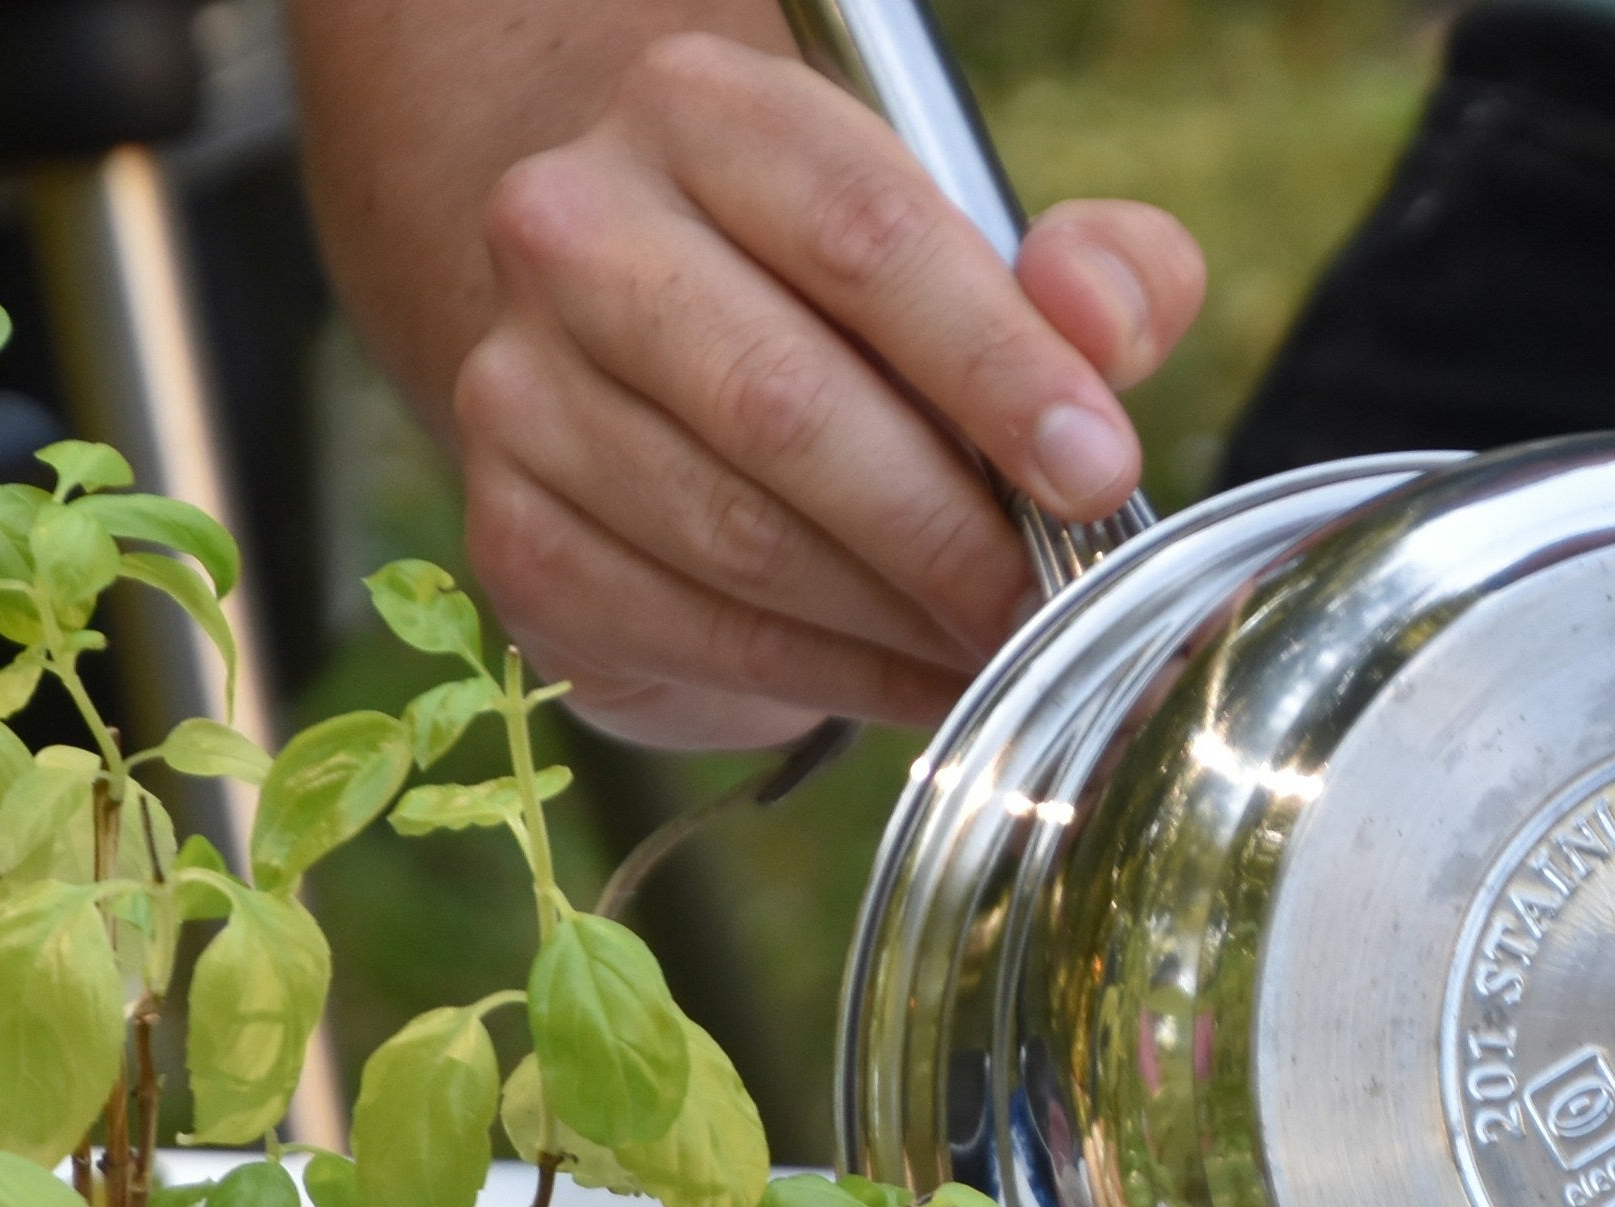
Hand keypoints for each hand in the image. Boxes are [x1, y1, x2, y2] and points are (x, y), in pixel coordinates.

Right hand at [449, 33, 1205, 747]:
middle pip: (784, 405)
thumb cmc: (857, 304)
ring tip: (1002, 647)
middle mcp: (574, 229)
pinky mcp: (515, 532)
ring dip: (897, 620)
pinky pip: (698, 632)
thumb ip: (1093, 269)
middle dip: (949, 532)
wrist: (653, 363)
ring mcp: (520, 386)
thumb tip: (1100, 326)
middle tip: (1053, 604)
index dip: (998, 371)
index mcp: (704, 115)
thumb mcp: (992, 250)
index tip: (1099, 474)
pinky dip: (835, 678)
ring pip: (739, 538)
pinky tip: (919, 683)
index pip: (864, 240)